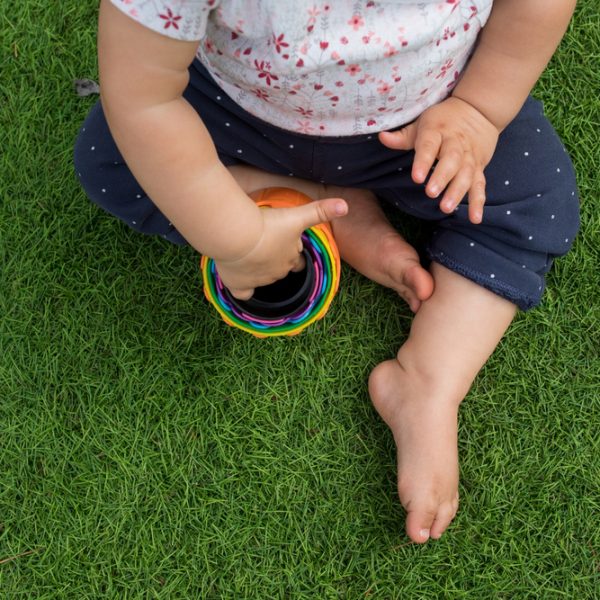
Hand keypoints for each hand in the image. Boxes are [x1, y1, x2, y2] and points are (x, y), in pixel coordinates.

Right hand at [215, 195, 347, 299]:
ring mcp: (259, 280)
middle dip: (274, 259)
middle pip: (280, 268)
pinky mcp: (239, 285)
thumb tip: (345, 206)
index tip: (285, 243)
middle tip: (263, 244)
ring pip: (262, 278)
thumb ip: (320, 211)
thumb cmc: (267, 224)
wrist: (238, 236)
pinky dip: (242, 289)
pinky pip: (243, 294)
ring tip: (246, 252)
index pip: (298, 261)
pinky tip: (238, 280)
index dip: (293, 253)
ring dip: (257, 269)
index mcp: (292, 258)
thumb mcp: (297, 216)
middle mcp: (278, 272)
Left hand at [378, 97, 499, 223]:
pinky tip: (475, 218)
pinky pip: (480, 185)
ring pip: (466, 174)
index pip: (428, 145)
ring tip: (446, 207)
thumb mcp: (422, 123)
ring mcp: (469, 157)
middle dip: (442, 177)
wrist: (478, 110)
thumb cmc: (442, 121)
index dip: (423, 160)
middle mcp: (455, 144)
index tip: (416, 177)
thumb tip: (382, 137)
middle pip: (451, 160)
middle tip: (431, 193)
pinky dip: (478, 202)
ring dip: (457, 191)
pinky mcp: (479, 168)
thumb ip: (402, 136)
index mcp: (437, 132)